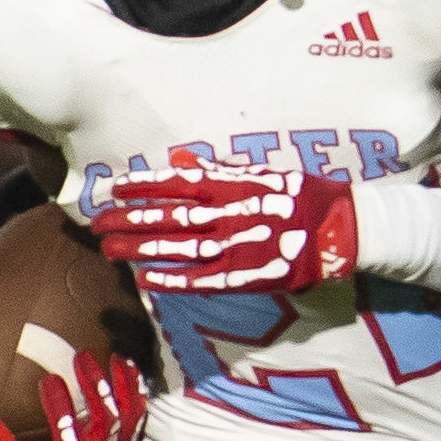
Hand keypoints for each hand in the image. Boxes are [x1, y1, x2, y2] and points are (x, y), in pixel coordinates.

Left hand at [94, 163, 358, 295]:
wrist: (343, 229)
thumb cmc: (305, 197)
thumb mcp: (263, 174)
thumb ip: (221, 170)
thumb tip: (184, 161)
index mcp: (233, 185)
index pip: (176, 183)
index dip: (143, 186)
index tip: (114, 188)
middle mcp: (229, 213)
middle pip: (168, 216)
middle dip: (130, 219)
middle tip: (98, 223)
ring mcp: (236, 245)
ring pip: (177, 247)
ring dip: (141, 249)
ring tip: (110, 250)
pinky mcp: (246, 275)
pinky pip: (202, 279)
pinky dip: (172, 279)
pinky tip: (145, 279)